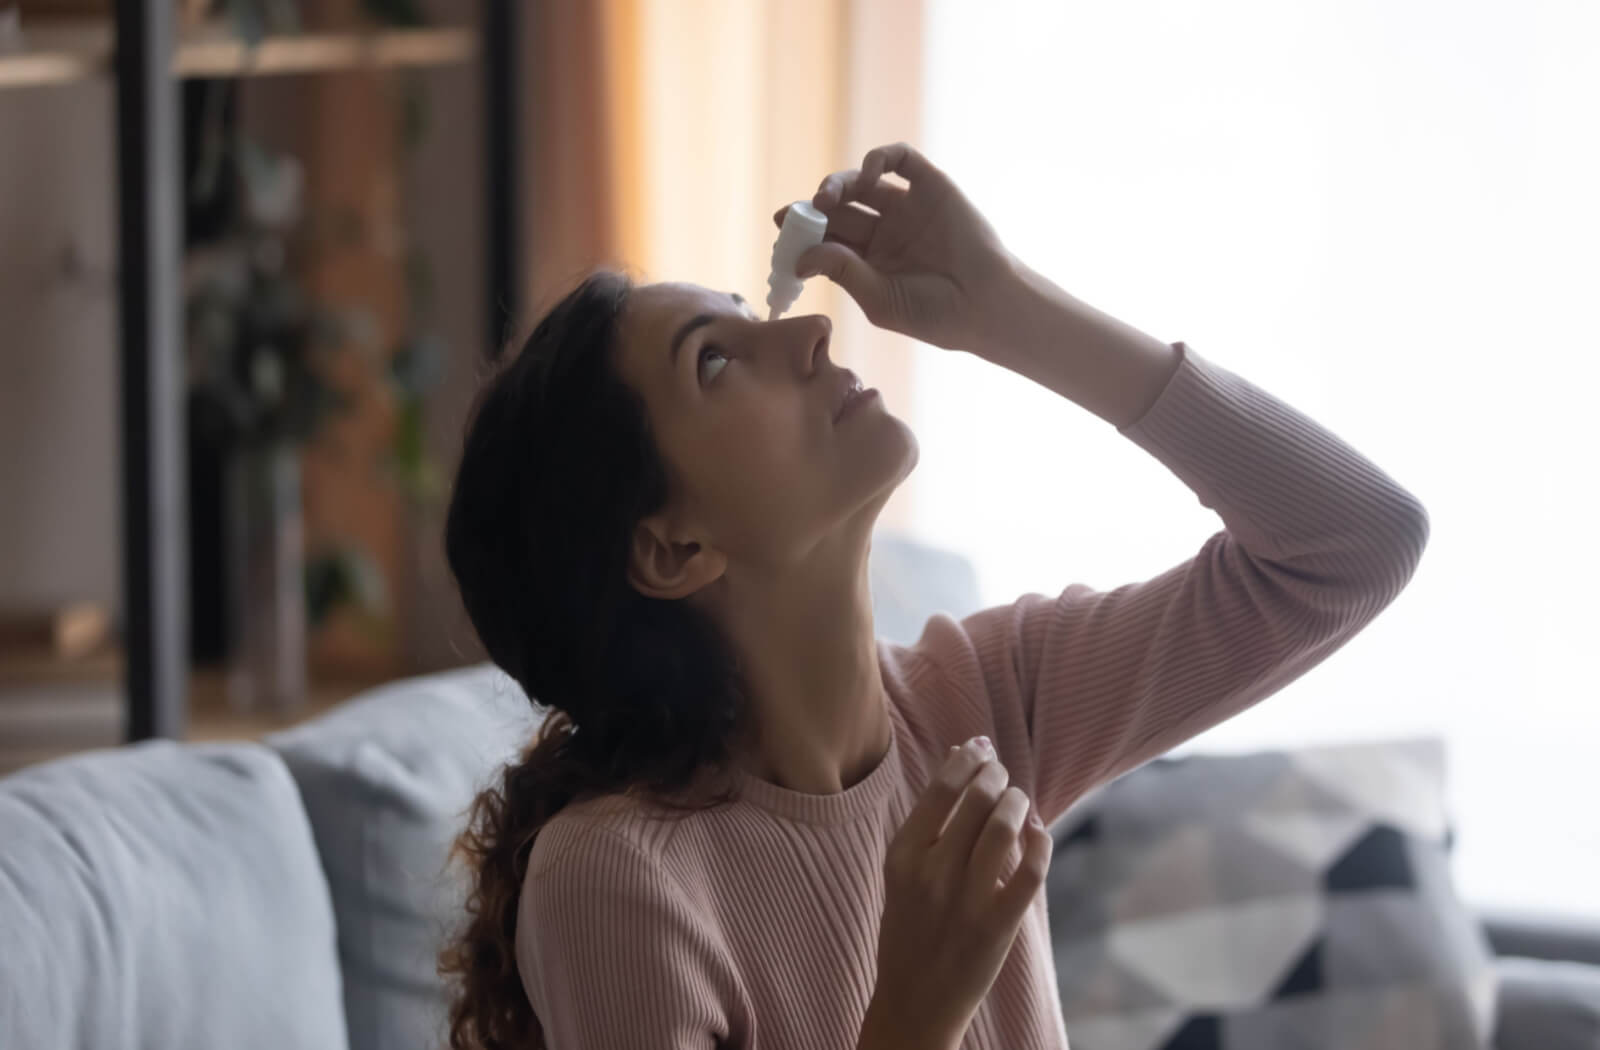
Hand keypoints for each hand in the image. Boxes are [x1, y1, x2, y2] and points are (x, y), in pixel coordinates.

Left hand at [772, 142, 1018, 352]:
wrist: (987, 305)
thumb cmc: (935, 315)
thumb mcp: (880, 299)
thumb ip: (843, 272)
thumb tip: (800, 257)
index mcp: (869, 262)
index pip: (827, 238)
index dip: (803, 230)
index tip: (782, 227)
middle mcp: (885, 231)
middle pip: (839, 208)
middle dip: (815, 208)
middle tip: (799, 213)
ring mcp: (907, 208)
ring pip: (862, 182)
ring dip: (838, 183)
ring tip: (827, 198)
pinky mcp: (931, 186)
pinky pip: (900, 161)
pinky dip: (879, 158)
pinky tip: (867, 174)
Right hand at [868, 736, 1052, 1049]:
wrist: (913, 1000)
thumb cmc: (910, 927)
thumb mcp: (904, 871)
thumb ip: (930, 820)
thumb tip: (961, 755)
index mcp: (902, 856)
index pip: (942, 788)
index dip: (967, 759)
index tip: (980, 747)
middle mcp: (932, 873)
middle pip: (978, 801)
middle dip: (997, 775)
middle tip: (1002, 774)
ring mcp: (966, 901)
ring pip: (1004, 828)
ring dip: (1018, 803)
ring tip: (1019, 800)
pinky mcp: (997, 926)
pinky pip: (1030, 872)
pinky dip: (1041, 842)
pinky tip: (1039, 831)